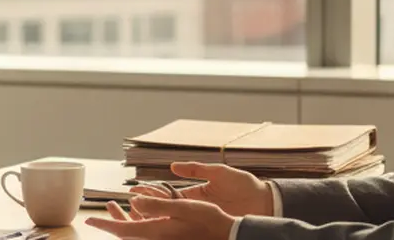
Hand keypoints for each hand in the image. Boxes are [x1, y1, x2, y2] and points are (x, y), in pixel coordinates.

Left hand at [85, 195, 236, 239]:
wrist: (226, 236)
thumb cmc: (207, 221)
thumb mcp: (182, 207)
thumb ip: (156, 205)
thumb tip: (133, 201)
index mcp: (156, 233)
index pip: (122, 231)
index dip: (105, 225)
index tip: (89, 222)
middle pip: (126, 233)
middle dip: (113, 221)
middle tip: (106, 208)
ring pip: (136, 233)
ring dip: (125, 221)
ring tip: (117, 206)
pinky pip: (147, 234)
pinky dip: (139, 223)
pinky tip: (140, 212)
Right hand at [130, 162, 272, 217]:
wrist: (265, 201)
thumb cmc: (245, 185)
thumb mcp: (219, 172)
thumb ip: (196, 169)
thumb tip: (172, 167)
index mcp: (197, 192)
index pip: (168, 192)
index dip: (151, 192)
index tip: (135, 190)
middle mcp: (196, 206)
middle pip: (166, 207)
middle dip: (147, 206)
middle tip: (128, 205)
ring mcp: (201, 217)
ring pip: (173, 218)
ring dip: (155, 217)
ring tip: (137, 216)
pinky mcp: (208, 224)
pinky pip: (186, 227)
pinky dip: (171, 227)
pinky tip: (158, 227)